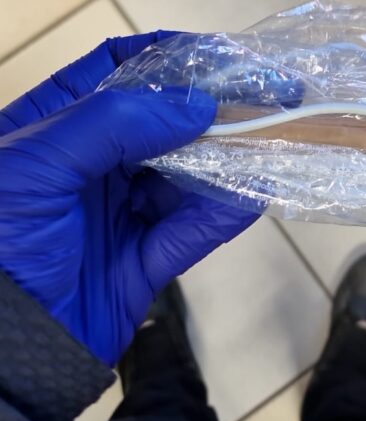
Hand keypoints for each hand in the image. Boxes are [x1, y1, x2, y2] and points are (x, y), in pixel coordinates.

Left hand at [0, 32, 258, 365]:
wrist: (1, 347)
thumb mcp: (37, 165)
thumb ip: (113, 124)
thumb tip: (195, 105)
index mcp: (54, 129)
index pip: (113, 74)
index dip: (166, 59)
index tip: (215, 57)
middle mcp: (92, 166)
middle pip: (161, 125)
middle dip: (211, 111)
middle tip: (264, 98)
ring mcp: (121, 213)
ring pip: (185, 177)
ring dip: (226, 161)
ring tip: (268, 141)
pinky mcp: (146, 260)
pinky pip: (193, 231)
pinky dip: (225, 212)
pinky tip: (256, 191)